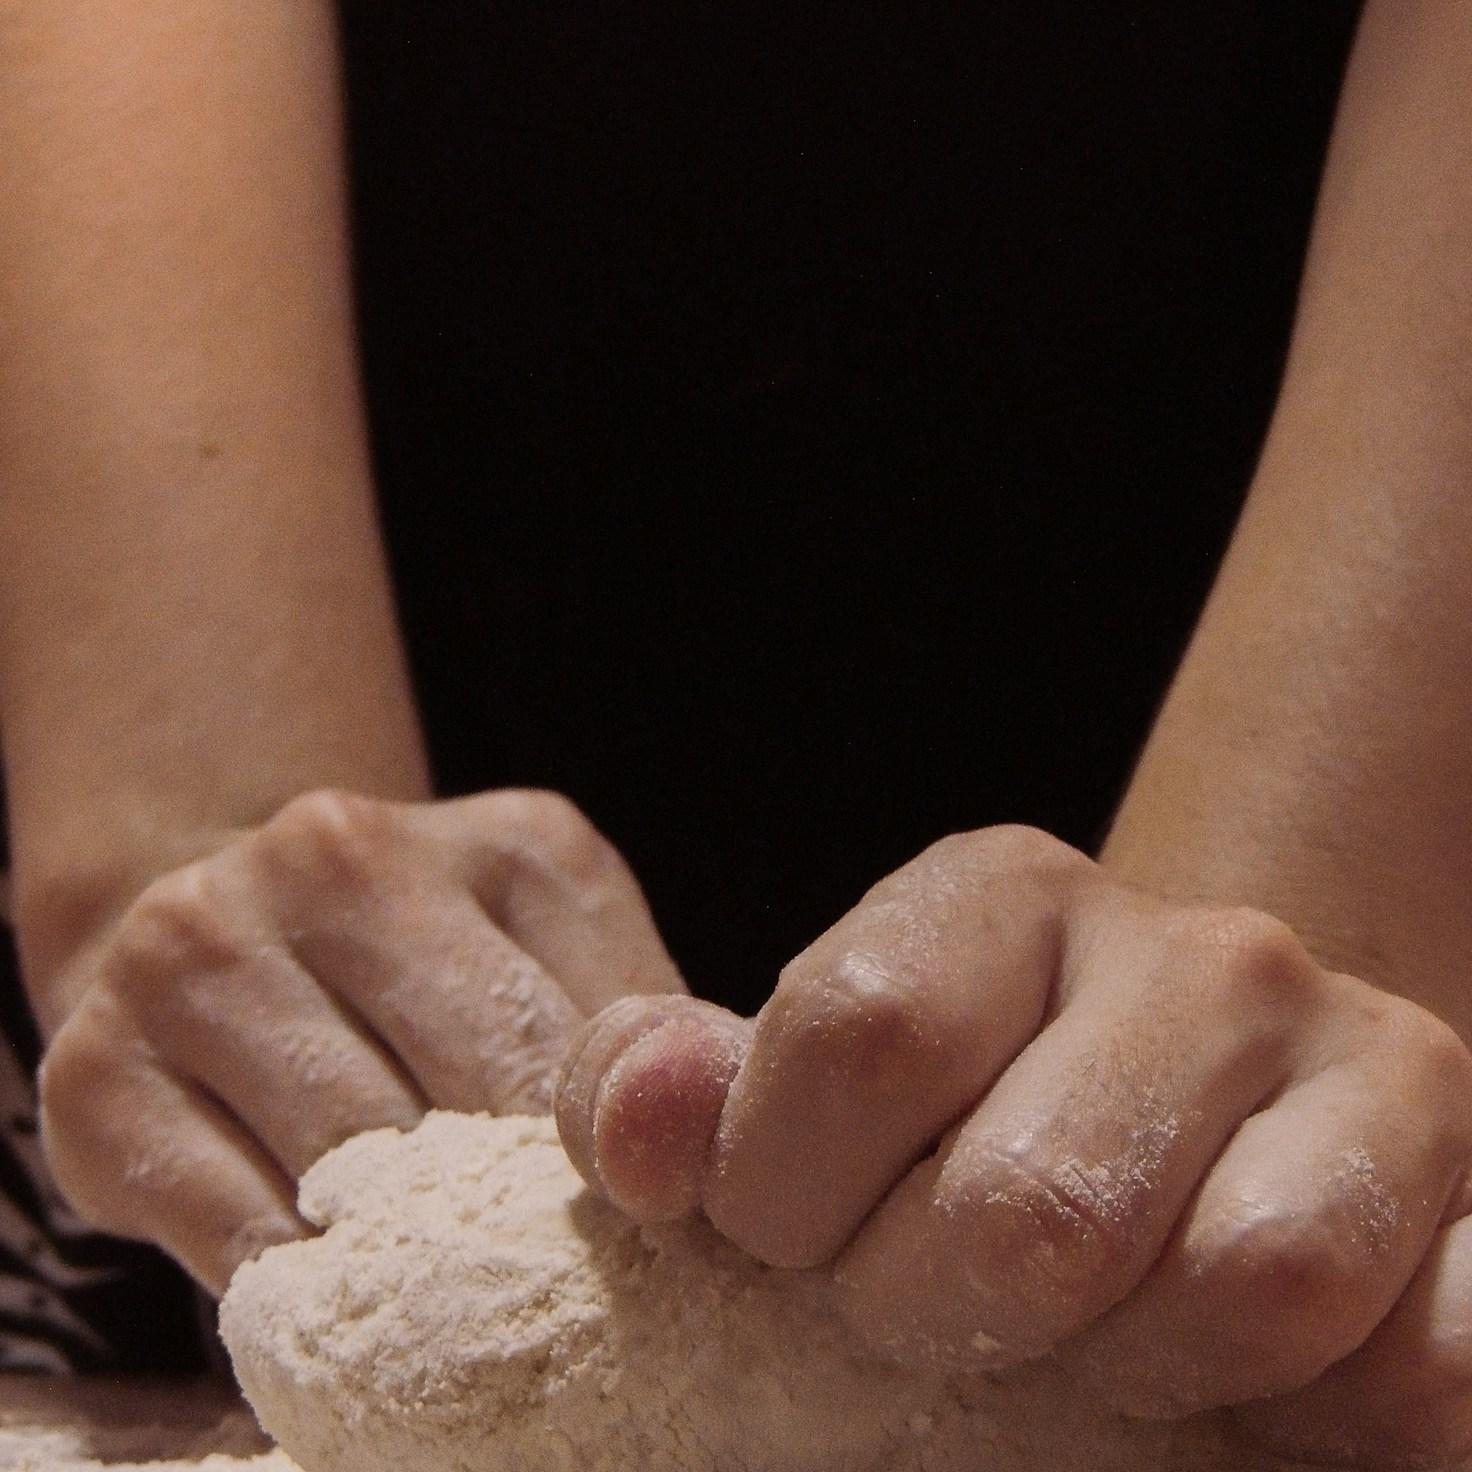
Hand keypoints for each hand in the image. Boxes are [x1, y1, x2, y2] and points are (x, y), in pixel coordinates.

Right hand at [38, 787, 681, 1293]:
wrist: (215, 921)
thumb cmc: (426, 963)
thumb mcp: (556, 952)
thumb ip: (626, 1029)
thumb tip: (710, 1169)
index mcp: (504, 839)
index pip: (593, 1036)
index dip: (620, 1165)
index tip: (650, 1254)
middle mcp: (336, 858)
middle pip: (475, 1091)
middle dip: (524, 1217)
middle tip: (568, 1312)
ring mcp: (199, 952)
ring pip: (354, 1164)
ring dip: (416, 1262)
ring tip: (463, 1316)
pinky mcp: (99, 1070)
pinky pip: (234, 1228)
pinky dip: (307, 1294)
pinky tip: (351, 1308)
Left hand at [556, 824, 1471, 1468]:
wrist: (1197, 1136)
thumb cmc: (959, 1128)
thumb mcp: (792, 1099)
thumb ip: (676, 1096)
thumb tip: (640, 1126)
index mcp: (1005, 891)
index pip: (859, 1035)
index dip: (783, 1193)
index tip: (789, 1241)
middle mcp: (1198, 948)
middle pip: (1031, 1203)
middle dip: (944, 1310)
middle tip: (940, 1308)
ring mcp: (1366, 1056)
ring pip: (1237, 1285)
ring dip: (1126, 1376)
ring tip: (1091, 1345)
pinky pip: (1424, 1362)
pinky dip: (1321, 1417)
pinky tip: (1249, 1383)